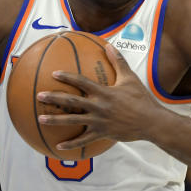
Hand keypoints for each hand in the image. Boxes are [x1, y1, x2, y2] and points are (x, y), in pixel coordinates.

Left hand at [36, 44, 164, 151]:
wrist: (151, 122)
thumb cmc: (141, 98)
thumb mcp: (130, 78)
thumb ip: (117, 61)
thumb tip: (108, 44)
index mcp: (103, 92)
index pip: (82, 82)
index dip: (67, 77)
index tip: (53, 74)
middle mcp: (98, 107)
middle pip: (72, 102)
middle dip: (54, 98)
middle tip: (39, 96)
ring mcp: (99, 122)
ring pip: (73, 121)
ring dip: (56, 120)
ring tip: (40, 119)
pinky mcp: (102, 133)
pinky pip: (84, 140)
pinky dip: (71, 144)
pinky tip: (58, 146)